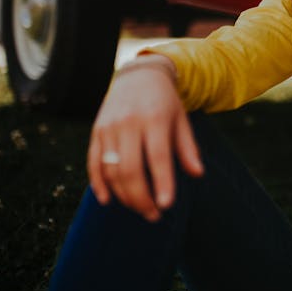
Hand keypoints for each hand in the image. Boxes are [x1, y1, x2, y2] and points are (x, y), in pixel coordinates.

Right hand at [87, 56, 203, 221]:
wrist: (138, 75)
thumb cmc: (165, 102)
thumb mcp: (181, 119)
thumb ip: (188, 147)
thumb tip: (198, 174)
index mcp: (154, 119)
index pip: (158, 157)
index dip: (162, 183)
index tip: (166, 206)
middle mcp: (129, 123)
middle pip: (130, 169)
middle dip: (141, 198)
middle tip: (153, 215)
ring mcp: (109, 127)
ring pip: (111, 170)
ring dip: (123, 195)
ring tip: (140, 208)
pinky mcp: (97, 131)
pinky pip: (93, 162)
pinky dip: (98, 183)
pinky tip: (107, 200)